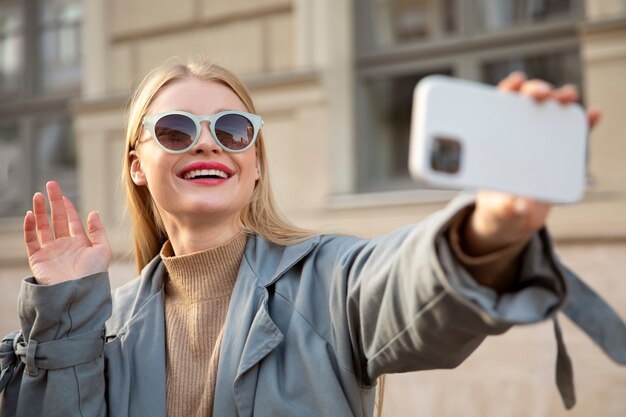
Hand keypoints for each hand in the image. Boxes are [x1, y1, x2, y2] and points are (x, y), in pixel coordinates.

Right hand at [24, 181, 110, 284]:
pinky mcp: (38, 259)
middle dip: (53, 202)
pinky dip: (29, 228)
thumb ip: (98, 231)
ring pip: (42, 227)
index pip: (71, 221)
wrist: (77, 293)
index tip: (63, 195)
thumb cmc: (93, 274)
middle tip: (50, 185)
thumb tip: (94, 212)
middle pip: (56, 219)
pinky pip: (31, 240)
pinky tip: (30, 214)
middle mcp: (64, 246)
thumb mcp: (103, 250)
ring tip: (38, 196)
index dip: (68, 207)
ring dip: (39, 211)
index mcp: (80, 243)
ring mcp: (50, 252)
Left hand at [464, 72, 600, 255]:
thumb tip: (520, 205)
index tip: (515, 83)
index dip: (507, 91)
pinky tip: (593, 115)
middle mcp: (518, 137)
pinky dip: (584, 124)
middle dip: (535, 91)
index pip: (498, 110)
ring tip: (568, 96)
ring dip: (560, 100)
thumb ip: (507, 208)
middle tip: (543, 94)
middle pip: (526, 104)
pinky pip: (574, 135)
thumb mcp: (499, 211)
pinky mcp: (559, 155)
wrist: (514, 220)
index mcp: (496, 144)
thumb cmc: (498, 208)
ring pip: (550, 113)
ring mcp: (540, 144)